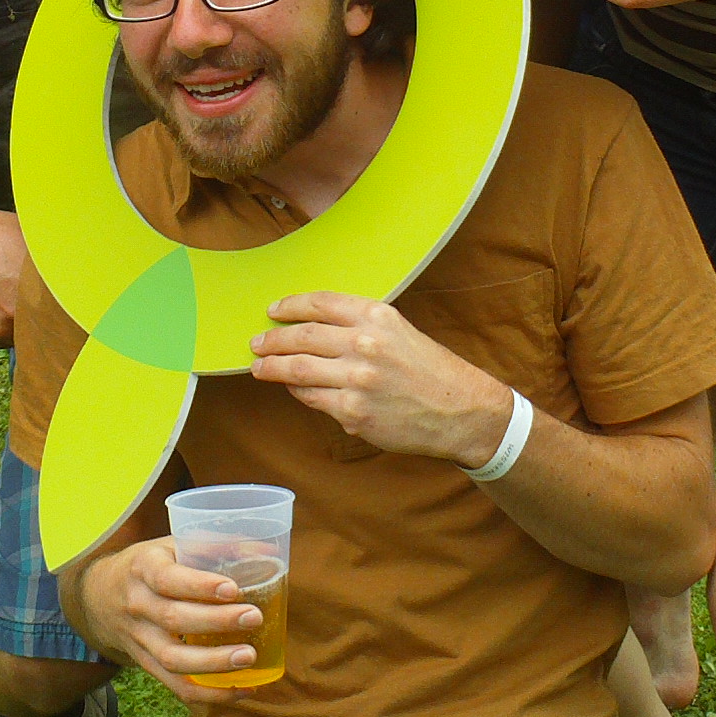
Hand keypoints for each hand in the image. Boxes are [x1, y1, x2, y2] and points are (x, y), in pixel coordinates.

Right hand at [78, 537, 267, 705]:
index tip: (233, 588)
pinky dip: (210, 694)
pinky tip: (242, 689)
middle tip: (253, 617)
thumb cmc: (148, 566)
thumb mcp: (169, 545)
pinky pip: (177, 686)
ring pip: (173, 659)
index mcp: (143, 568)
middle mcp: (137, 605)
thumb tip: (267, 552)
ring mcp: (140, 640)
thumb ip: (212, 546)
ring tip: (248, 657)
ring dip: (213, 663)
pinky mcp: (148, 665)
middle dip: (216, 622)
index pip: (168, 579)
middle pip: (174, 620)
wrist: (97, 598)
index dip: (199, 586)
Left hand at [251, 291, 509, 465]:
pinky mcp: (353, 412)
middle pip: (302, 337)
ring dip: (271, 367)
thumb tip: (310, 328)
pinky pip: (312, 398)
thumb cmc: (428, 370)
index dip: (290, 306)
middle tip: (256, 342)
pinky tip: (292, 387)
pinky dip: (297, 391)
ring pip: (298, 370)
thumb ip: (358, 326)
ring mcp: (357, 380)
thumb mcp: (398, 331)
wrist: (460, 410)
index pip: (320, 304)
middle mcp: (365, 344)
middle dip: (272, 340)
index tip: (273, 311)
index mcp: (377, 317)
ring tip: (259, 367)